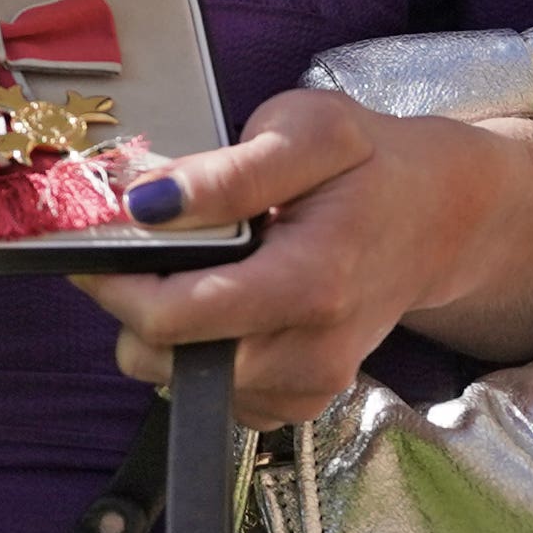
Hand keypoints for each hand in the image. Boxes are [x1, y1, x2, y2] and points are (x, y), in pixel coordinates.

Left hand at [69, 92, 532, 427]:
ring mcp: (309, 385)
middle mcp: (312, 352)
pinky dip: (199, 351)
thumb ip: (228, 172)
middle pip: (166, 358)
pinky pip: (214, 394)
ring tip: (194, 265)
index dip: (114, 280)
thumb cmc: (367, 164)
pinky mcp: (301, 399)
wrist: (437, 217)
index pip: (174, 318)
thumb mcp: (306, 132)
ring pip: (180, 380)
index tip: (96, 237)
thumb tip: (147, 203)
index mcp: (310, 283)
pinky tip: (223, 301)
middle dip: (132, 301)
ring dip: (163, 327)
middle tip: (141, 246)